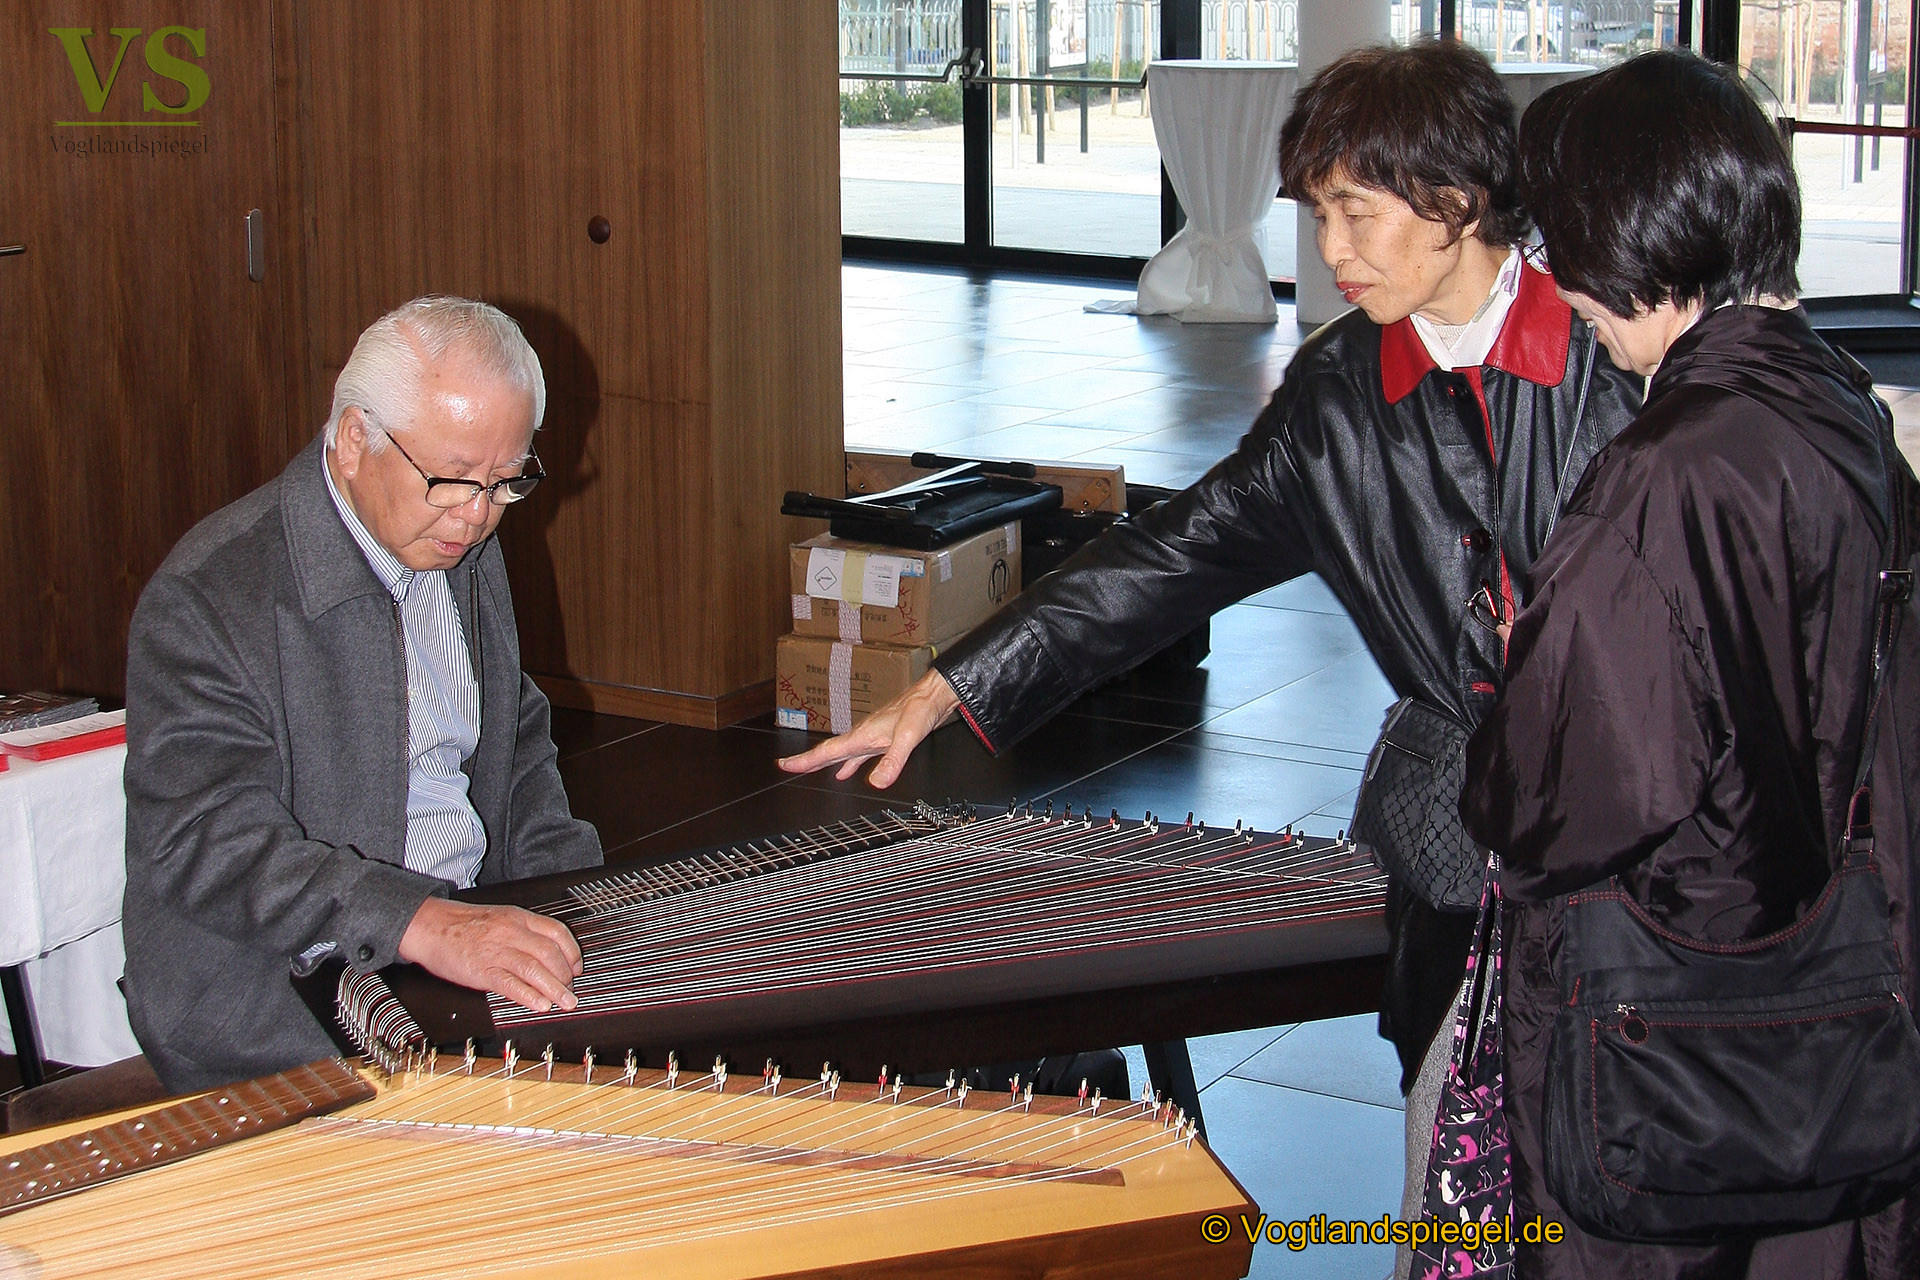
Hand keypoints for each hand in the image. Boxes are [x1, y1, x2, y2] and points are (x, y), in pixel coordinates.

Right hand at [397, 897, 583, 1014]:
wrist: (429, 926)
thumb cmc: (463, 924)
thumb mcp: (500, 917)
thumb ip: (524, 932)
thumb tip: (548, 953)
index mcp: (518, 918)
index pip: (557, 932)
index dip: (572, 952)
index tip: (577, 967)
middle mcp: (511, 932)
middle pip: (550, 954)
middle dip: (565, 975)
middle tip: (571, 990)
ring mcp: (496, 952)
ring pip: (535, 970)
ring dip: (555, 989)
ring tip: (566, 1002)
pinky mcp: (482, 971)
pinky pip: (511, 985)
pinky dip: (529, 996)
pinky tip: (540, 1005)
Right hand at [777, 670, 960, 787]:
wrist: (933, 694)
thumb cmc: (920, 710)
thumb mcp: (908, 737)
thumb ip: (893, 760)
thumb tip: (876, 782)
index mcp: (863, 735)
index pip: (828, 751)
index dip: (805, 760)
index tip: (785, 765)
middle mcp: (863, 735)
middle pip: (829, 751)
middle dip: (807, 761)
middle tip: (787, 766)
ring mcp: (871, 736)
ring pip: (842, 752)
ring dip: (826, 762)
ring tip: (811, 770)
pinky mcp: (883, 737)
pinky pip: (858, 754)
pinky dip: (849, 763)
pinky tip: (846, 772)